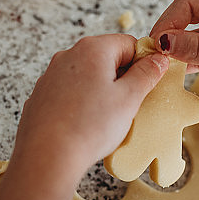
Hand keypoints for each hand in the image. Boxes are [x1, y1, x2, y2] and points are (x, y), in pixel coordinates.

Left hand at [14, 33, 168, 178]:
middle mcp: (67, 56)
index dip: (144, 62)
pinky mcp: (41, 97)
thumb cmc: (88, 127)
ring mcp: (50, 76)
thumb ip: (146, 74)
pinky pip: (70, 93)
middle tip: (131, 105)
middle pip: (106, 58)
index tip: (150, 81)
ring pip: (87, 77)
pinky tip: (86, 124)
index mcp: (92, 50)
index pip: (128, 43)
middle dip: (122, 78)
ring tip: (107, 119)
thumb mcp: (129, 99)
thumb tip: (156, 60)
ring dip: (102, 92)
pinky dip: (82, 104)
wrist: (48, 156)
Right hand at [150, 0, 198, 120]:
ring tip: (163, 65)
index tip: (155, 43)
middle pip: (190, 13)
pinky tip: (179, 72)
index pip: (191, 0)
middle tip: (154, 55)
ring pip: (195, 33)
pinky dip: (191, 60)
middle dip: (171, 32)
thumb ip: (198, 48)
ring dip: (180, 48)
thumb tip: (163, 42)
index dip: (169, 19)